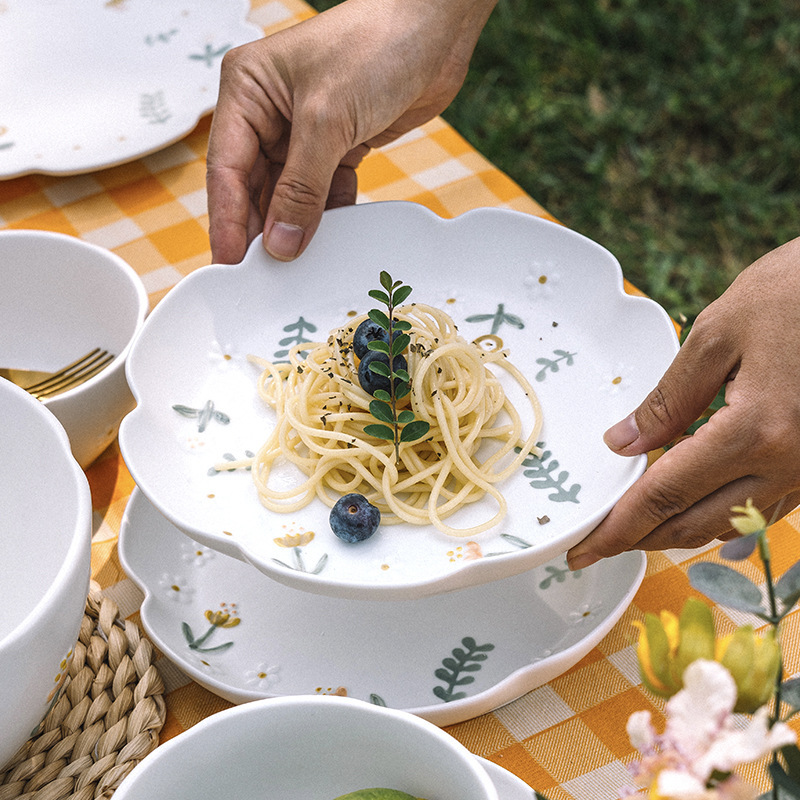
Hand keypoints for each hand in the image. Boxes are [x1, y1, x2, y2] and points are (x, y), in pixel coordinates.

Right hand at [206, 0, 495, 263]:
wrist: (436, 29)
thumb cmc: (376, 43)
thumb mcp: (327, 119)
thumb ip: (301, 187)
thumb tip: (281, 241)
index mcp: (248, 91)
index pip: (227, 168)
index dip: (228, 220)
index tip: (230, 262)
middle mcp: (270, 112)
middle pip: (255, 186)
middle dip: (261, 228)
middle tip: (261, 275)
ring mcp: (305, 130)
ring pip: (290, 194)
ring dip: (295, 227)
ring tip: (295, 265)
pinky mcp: (338, 144)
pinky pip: (323, 192)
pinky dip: (327, 215)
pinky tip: (328, 239)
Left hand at [568, 235, 799, 568]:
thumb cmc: (797, 292)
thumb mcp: (718, 334)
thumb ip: (669, 398)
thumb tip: (622, 443)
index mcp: (755, 432)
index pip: (666, 495)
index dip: (618, 527)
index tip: (583, 549)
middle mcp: (789, 464)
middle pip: (696, 524)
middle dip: (640, 539)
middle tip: (598, 545)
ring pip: (731, 524)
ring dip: (678, 530)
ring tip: (634, 526)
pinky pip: (764, 508)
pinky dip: (719, 514)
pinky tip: (692, 504)